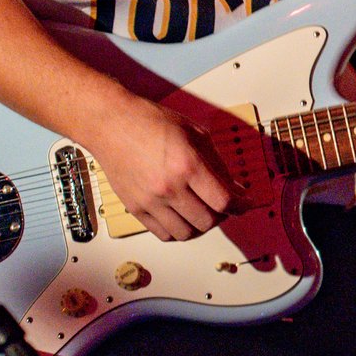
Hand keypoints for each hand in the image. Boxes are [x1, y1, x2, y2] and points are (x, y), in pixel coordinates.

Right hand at [81, 99, 235, 240]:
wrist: (111, 123)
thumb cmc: (150, 122)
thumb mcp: (195, 133)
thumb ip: (217, 163)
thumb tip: (234, 187)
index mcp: (188, 165)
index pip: (224, 201)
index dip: (240, 206)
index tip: (244, 205)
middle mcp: (169, 187)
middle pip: (208, 221)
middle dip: (221, 215)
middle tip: (222, 206)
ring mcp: (150, 201)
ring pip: (186, 233)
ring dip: (200, 226)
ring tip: (201, 213)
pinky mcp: (135, 208)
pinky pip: (163, 234)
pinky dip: (177, 231)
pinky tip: (182, 218)